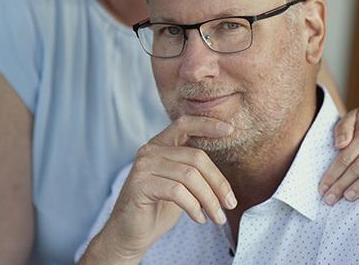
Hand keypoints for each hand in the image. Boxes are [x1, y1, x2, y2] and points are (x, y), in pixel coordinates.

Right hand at [83, 115, 236, 263]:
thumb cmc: (157, 208)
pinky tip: (199, 218)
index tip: (230, 129)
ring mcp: (144, 166)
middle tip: (230, 203)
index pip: (184, 124)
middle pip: (196, 157)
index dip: (207, 124)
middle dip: (218, 182)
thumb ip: (193, 170)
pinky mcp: (140, 184)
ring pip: (190, 175)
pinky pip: (177, 191)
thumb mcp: (180, 184)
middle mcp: (150, 150)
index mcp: (160, 144)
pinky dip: (194, 206)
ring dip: (209, 199)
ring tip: (218, 217)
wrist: (129, 233)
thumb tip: (224, 173)